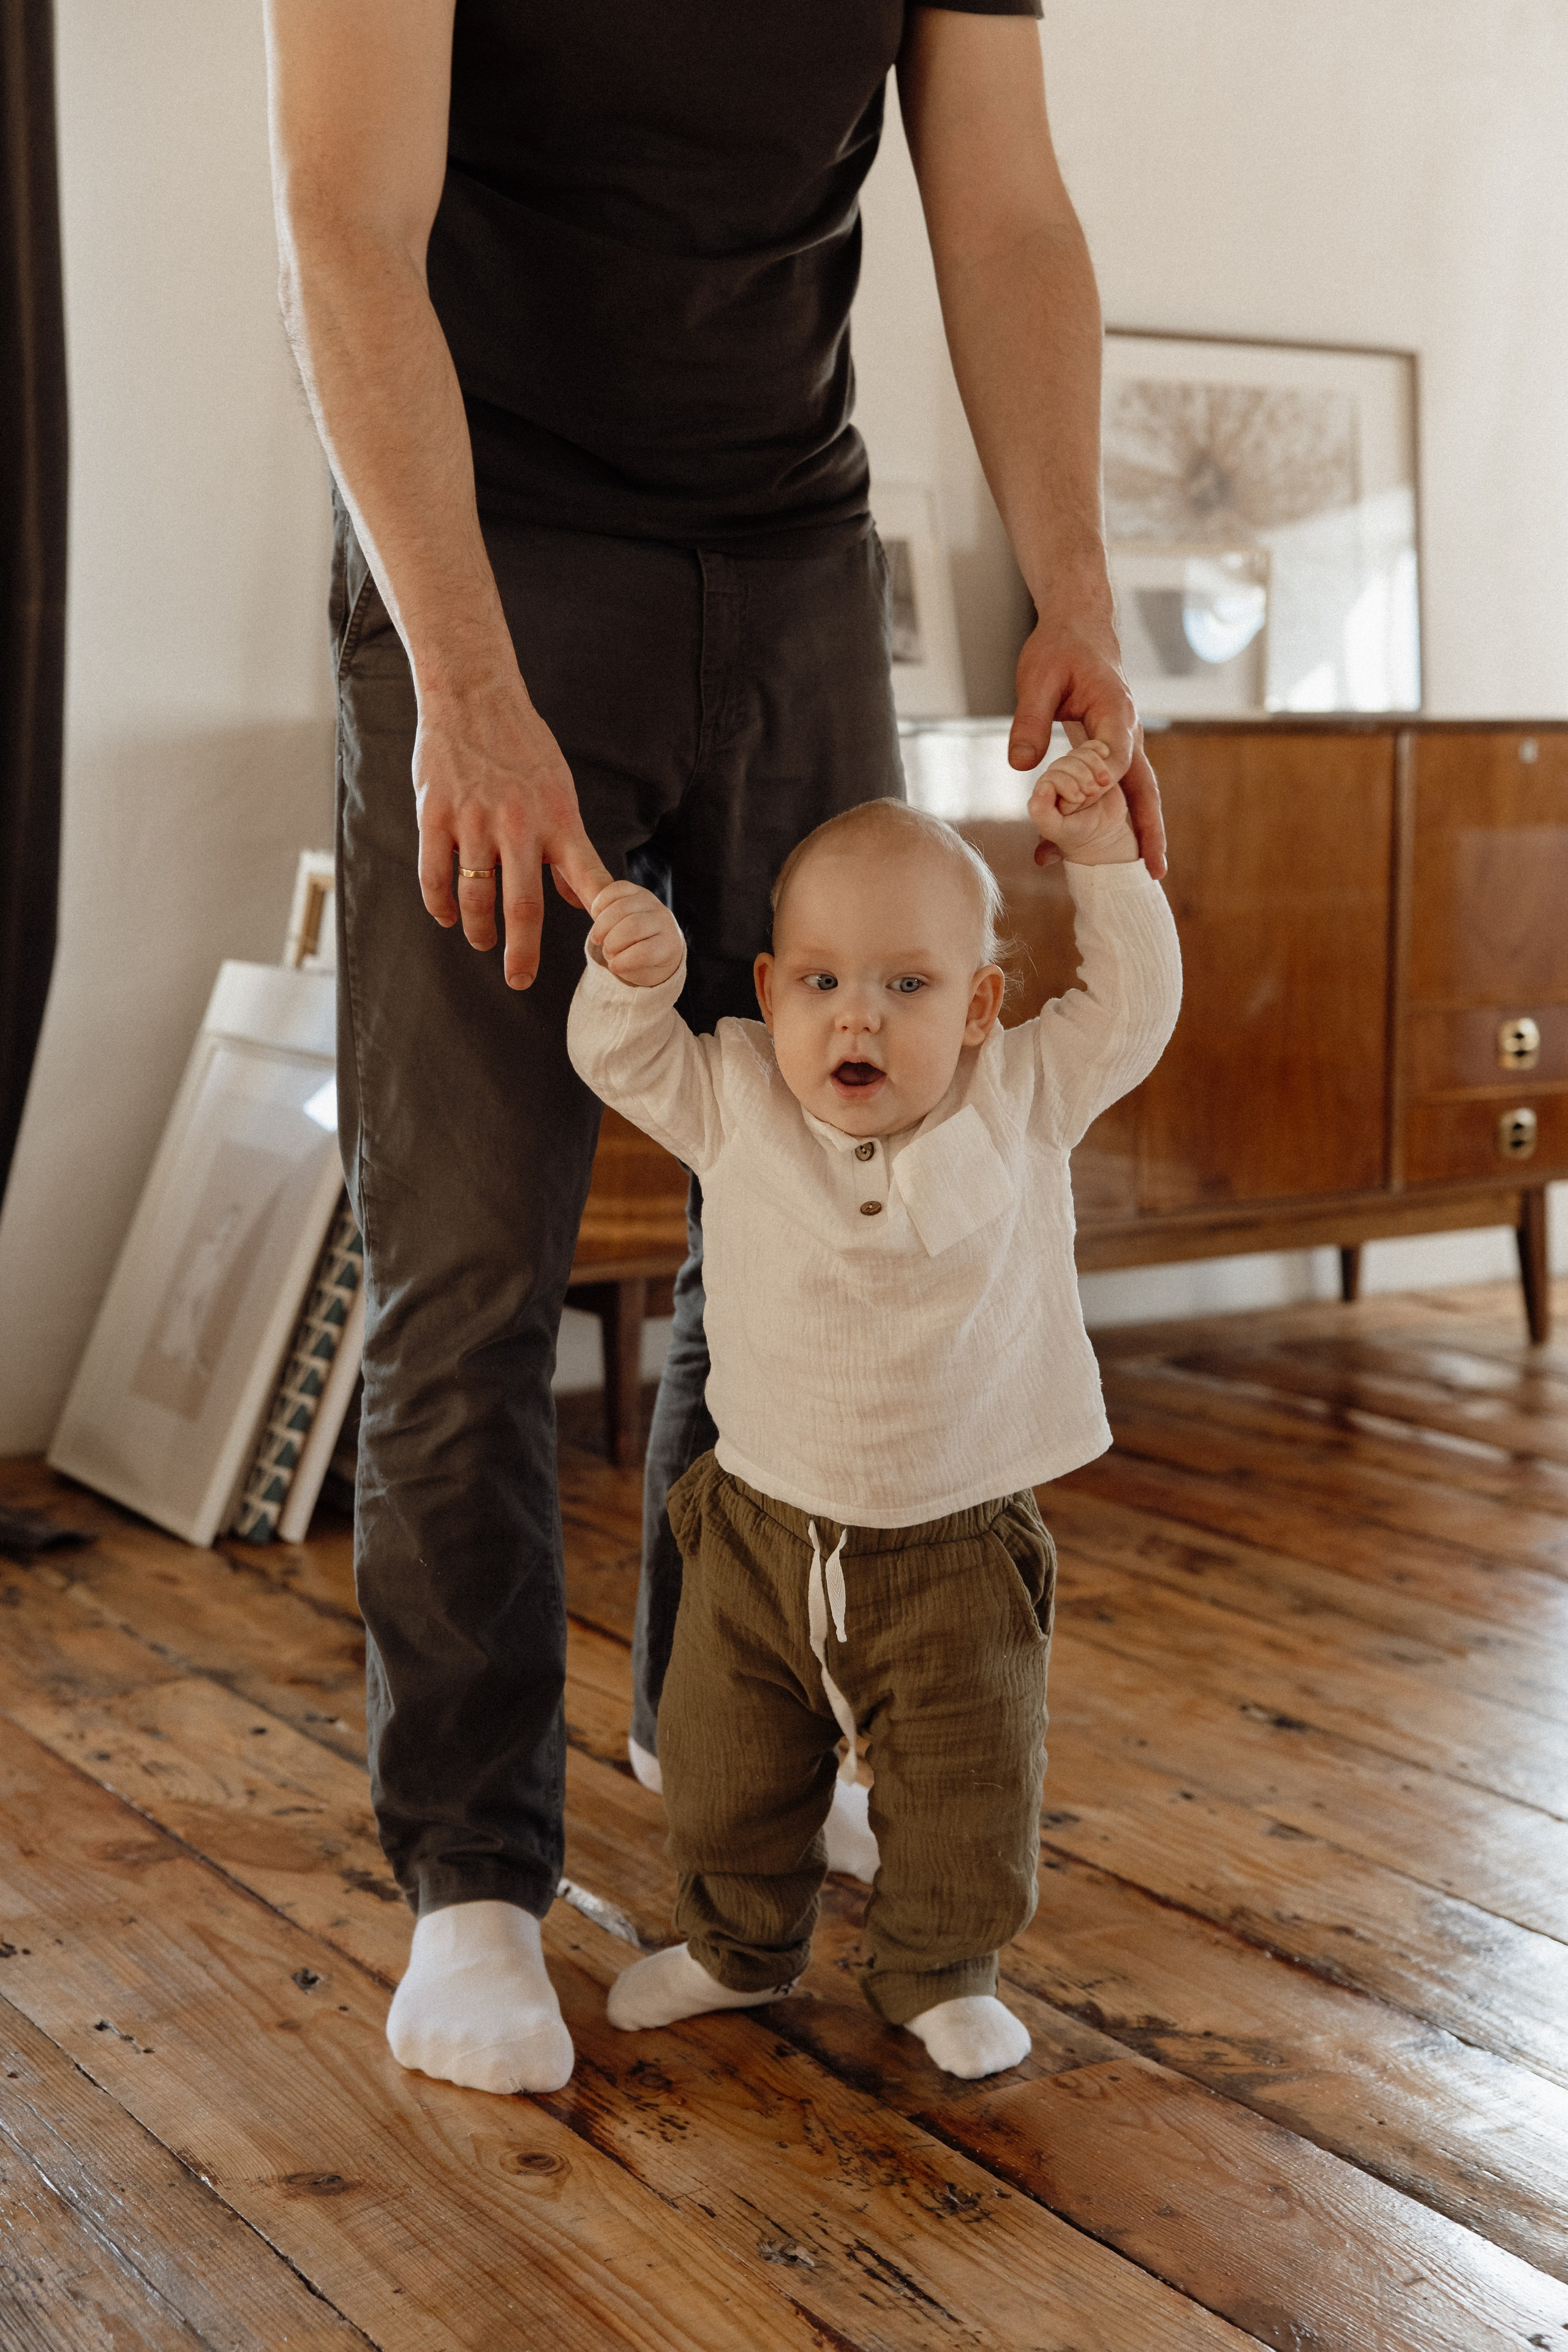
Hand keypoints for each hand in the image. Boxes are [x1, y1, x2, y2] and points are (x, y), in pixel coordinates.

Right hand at [414, 669, 613, 989]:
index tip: (605, 953)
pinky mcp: (436, 815)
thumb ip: (567, 846)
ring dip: (478, 930)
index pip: (587, 878)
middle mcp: (519, 824)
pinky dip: (441, 905)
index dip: (599, 919)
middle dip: (522, 952)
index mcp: (559, 819)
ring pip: (475, 897)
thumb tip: (577, 896)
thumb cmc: (522, 745)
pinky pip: (435, 876)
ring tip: (482, 941)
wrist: (473, 695)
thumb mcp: (559, 790)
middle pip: (522, 906)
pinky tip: (447, 916)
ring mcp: (474, 821)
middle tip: (520, 979)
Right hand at [587, 881, 684, 987]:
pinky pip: (616, 889)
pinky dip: (601, 903)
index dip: (623, 961)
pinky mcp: (636, 889)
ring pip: (621, 907)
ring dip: (602, 926)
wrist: (657, 938)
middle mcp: (663, 919)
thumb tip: (612, 956)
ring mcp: (650, 901)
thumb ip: (630, 967)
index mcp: (669, 944)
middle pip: (633, 926)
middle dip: (612, 942)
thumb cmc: (649, 962)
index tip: (613, 968)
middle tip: (607, 952)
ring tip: (598, 938)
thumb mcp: (643, 973)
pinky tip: (597, 916)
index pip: (645, 952)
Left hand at [1008, 611, 1166, 879]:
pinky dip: (1105, 820)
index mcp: (1115, 712)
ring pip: (1135, 794)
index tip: (1084, 801)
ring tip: (1143, 871)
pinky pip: (1112, 791)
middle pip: (1144, 788)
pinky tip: (1074, 848)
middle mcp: (1127, 734)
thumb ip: (1029, 721)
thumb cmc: (1059, 649)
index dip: (1101, 784)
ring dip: (1138, 832)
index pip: (1117, 758)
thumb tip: (1021, 767)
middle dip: (1150, 829)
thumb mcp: (1036, 678)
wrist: (1078, 631)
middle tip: (1154, 870)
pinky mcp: (1109, 753)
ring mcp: (1123, 746)